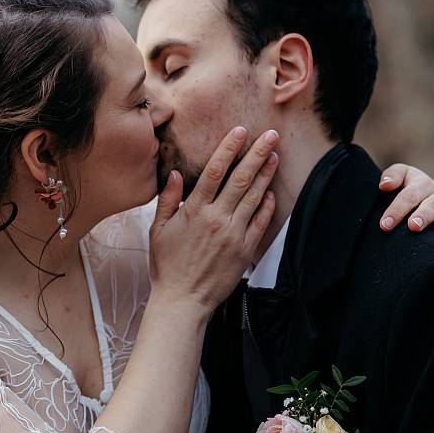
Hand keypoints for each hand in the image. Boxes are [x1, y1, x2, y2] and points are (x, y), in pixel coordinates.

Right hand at [150, 127, 278, 312]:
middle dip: (257, 154)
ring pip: (254, 197)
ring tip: (275, 156)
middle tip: (271, 136)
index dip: (229, 148)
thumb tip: (176, 173)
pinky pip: (260, 223)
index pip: (214, 171)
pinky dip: (268, 206)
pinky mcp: (244, 250)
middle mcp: (217, 219)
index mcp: (194, 211)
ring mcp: (234, 235)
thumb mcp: (158, 230)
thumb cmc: (167, 266)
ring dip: (266, 175)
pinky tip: (271, 192)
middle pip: (241, 179)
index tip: (240, 132)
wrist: (183, 300)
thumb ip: (168, 200)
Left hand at [378, 163, 433, 251]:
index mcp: (422, 185)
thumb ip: (392, 176)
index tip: (384, 225)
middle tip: (412, 226)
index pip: (409, 196)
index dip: (397, 209)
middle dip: (423, 215)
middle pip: (433, 204)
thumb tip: (384, 186)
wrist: (425, 199)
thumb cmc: (408, 192)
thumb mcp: (402, 177)